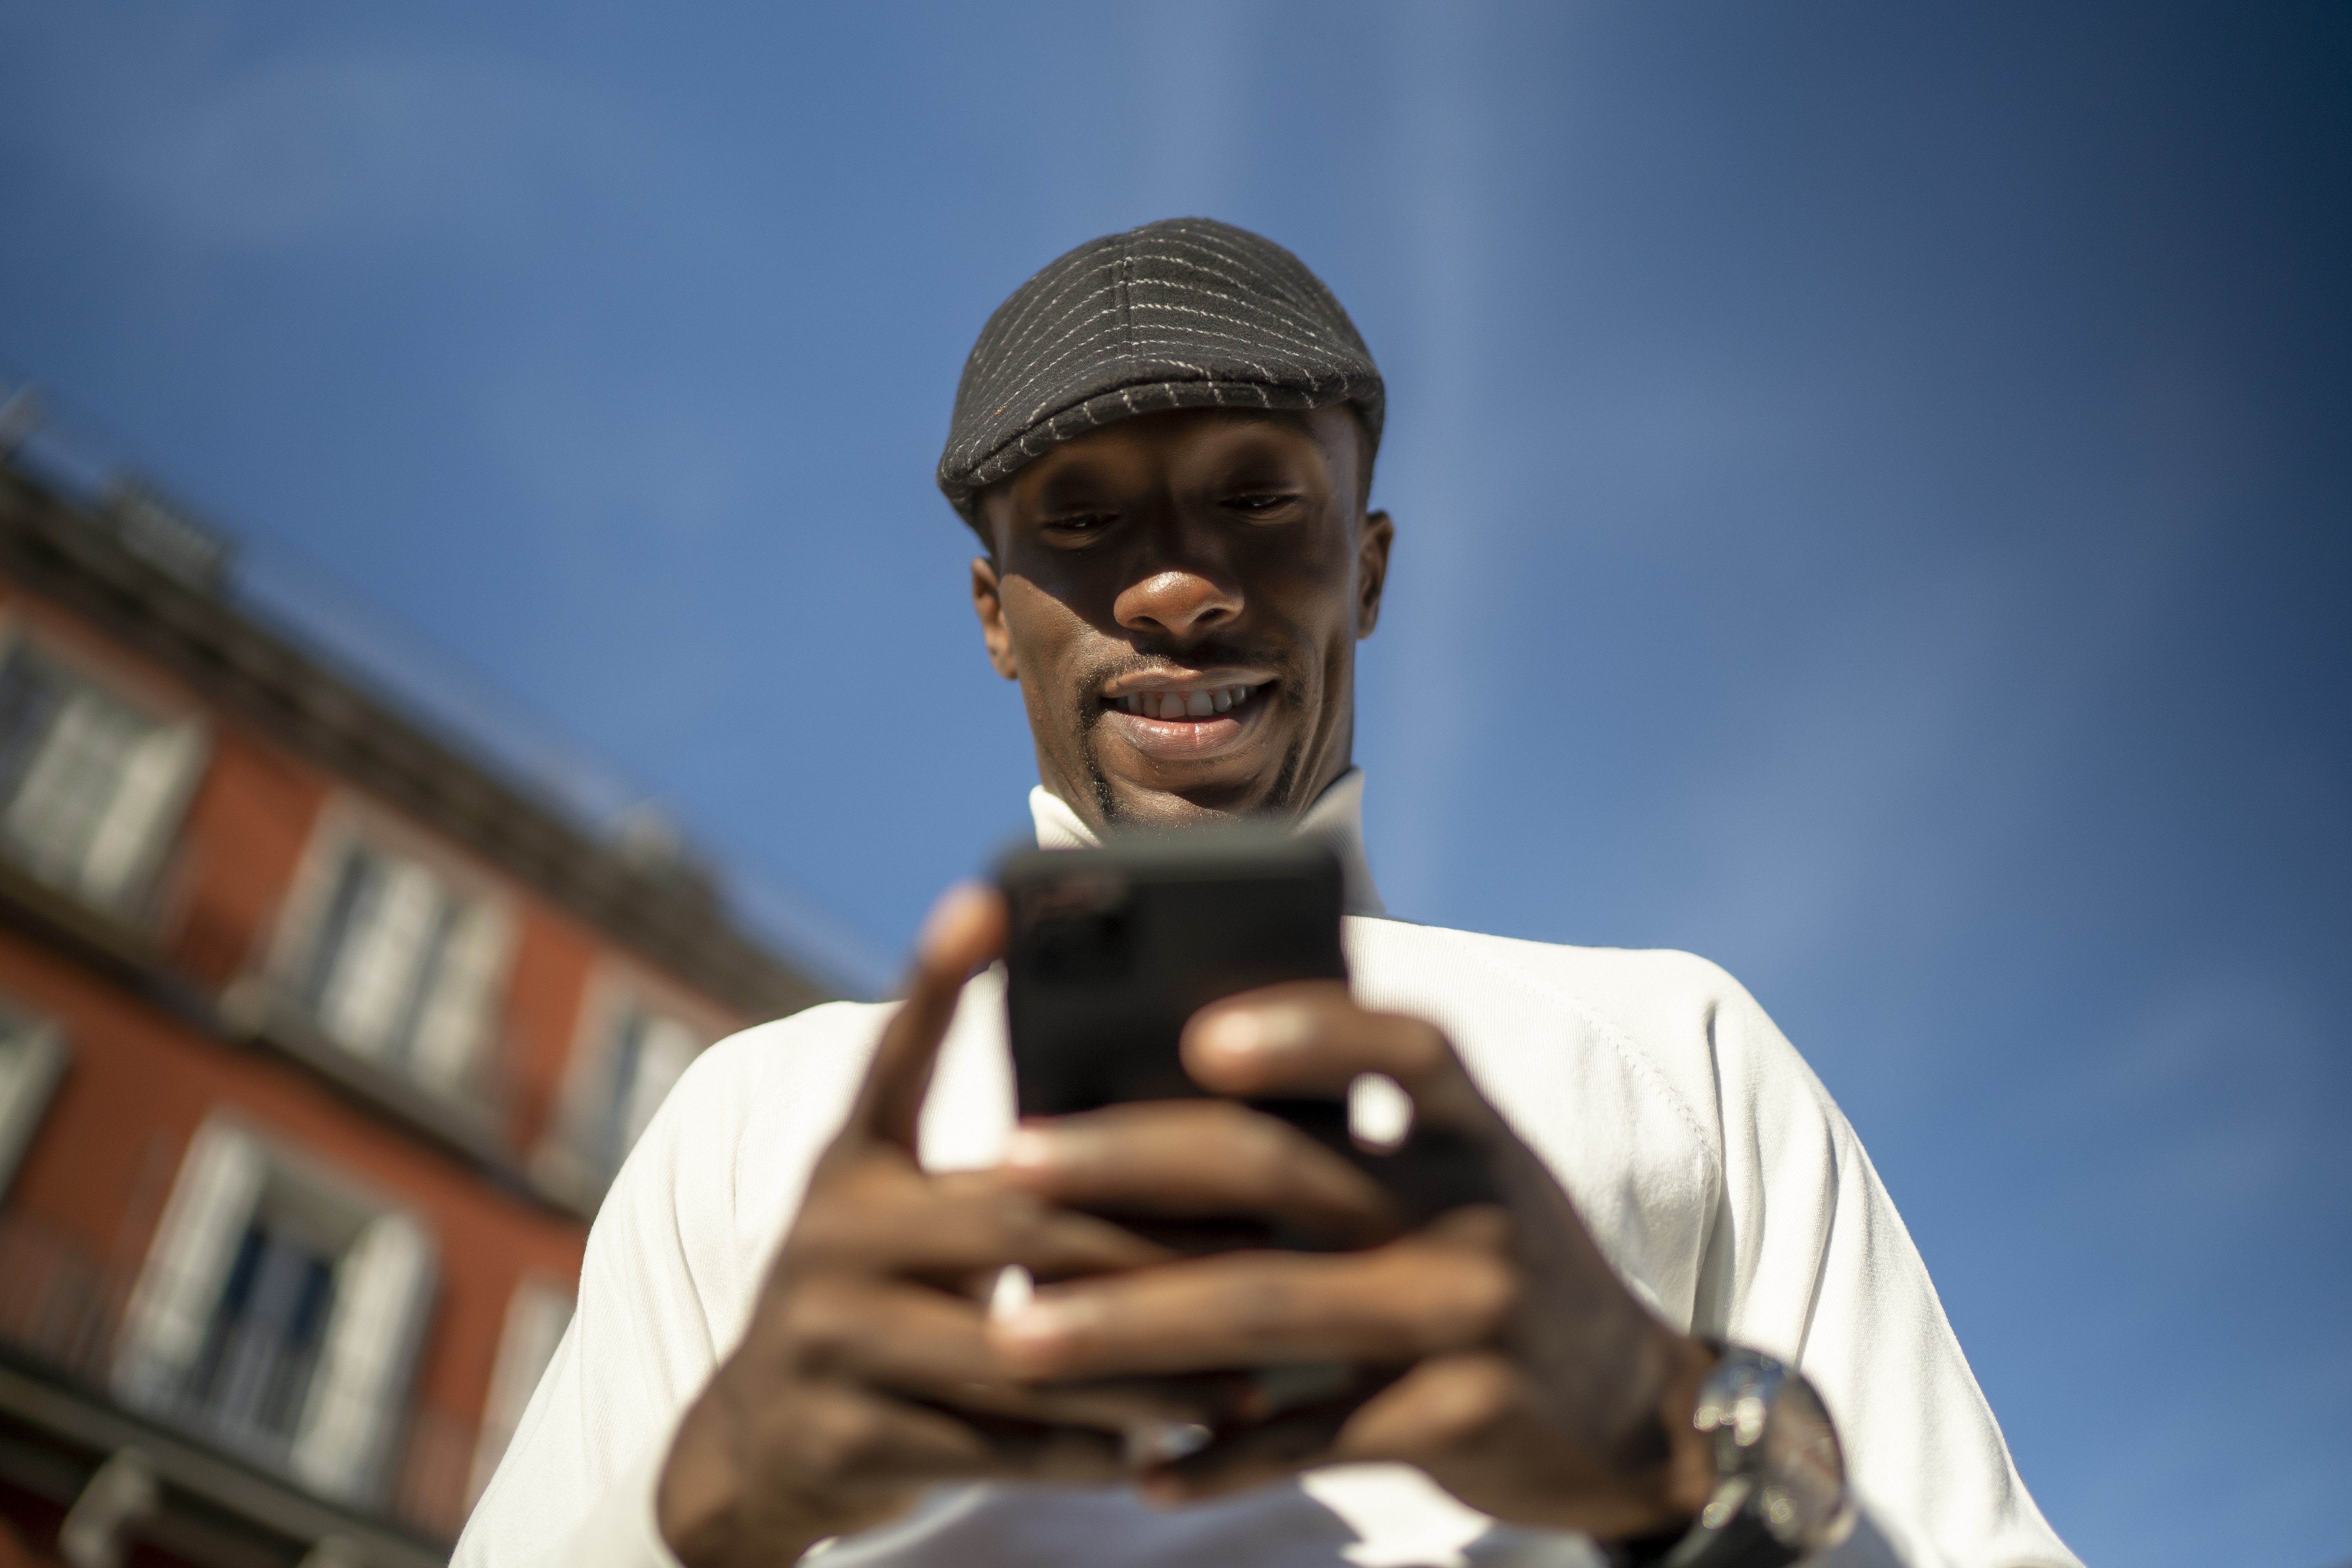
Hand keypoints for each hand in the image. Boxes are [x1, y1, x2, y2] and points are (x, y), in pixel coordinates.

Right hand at [656, 888, 1190, 1566]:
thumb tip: (1163, 1130)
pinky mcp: (848, 1439)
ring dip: (1142, 1366)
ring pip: (1020, 1349)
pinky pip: (996, 1445)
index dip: (938, 977)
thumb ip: (996, 1178)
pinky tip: (1163, 1451)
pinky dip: (1087, 1448)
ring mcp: (831, 1340)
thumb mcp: (899, 1220)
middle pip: (1018, 1219)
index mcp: (850, 1166)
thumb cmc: (875, 1304)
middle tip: (1262, 1245)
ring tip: (1240, 1375)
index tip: (990, 897)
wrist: (750, 1446)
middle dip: (1150, 1238)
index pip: (897, 1058)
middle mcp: (831, 1237)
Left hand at [986, 981, 1719, 1542]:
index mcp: (1471, 1125)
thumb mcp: (1451, 1175)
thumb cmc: (1490, 1258)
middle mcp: (1475, 1205)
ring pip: (1266, 1311)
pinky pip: (1312, 1437)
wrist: (1628, 1410)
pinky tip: (1143, 1467)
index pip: (1399, 1046)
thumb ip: (1346, 1136)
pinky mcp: (1459, 1421)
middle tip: (1006, 1164)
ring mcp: (1471, 1315)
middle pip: (1282, 1170)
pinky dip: (1221, 1456)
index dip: (1304, 1030)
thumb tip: (1160, 1092)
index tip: (1193, 1035)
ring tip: (1016, 1337)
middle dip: (1128, 1164)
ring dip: (1128, 1327)